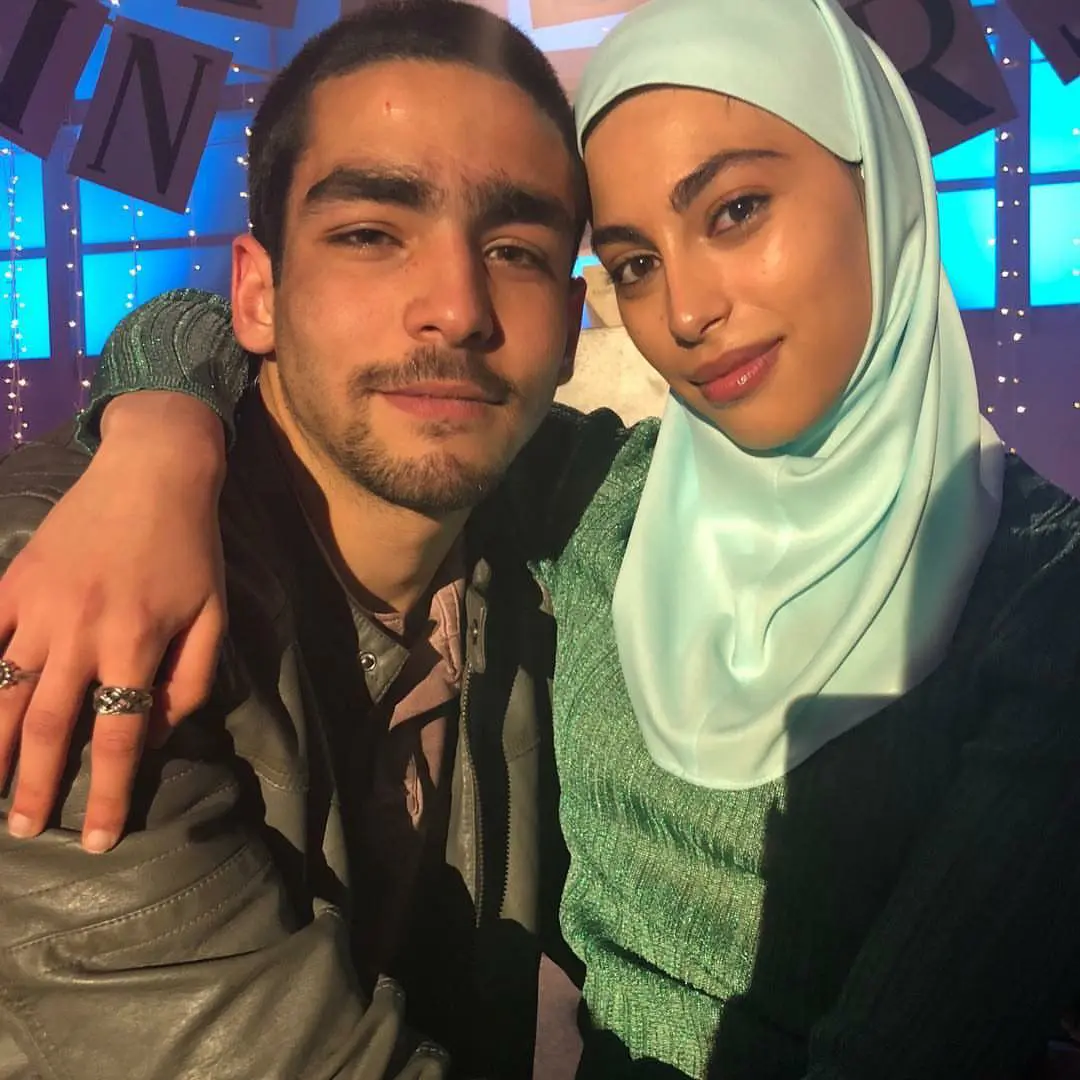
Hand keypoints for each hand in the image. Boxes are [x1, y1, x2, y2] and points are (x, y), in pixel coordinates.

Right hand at [0, 391, 226, 851]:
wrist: (154, 473)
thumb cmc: (190, 549)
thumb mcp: (213, 616)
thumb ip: (190, 682)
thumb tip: (153, 736)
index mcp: (138, 644)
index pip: (119, 737)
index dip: (108, 794)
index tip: (98, 840)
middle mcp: (83, 633)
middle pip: (48, 725)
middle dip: (34, 786)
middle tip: (25, 830)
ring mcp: (39, 607)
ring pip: (0, 691)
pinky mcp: (12, 581)